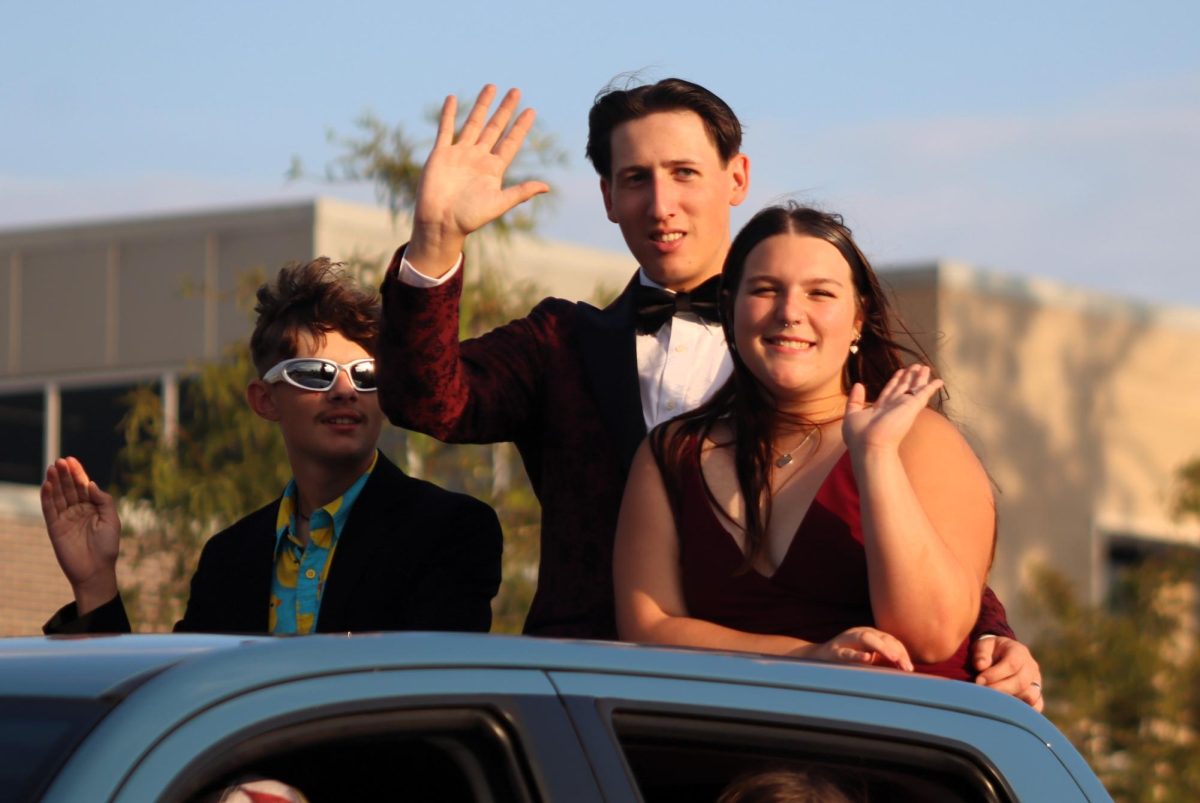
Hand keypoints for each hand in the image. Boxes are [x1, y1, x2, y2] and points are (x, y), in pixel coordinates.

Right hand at [40, 457, 120, 613]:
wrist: (96, 570)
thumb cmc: (107, 546)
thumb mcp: (112, 520)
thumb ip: (104, 501)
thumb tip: (91, 484)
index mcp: (93, 507)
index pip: (83, 486)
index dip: (77, 473)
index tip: (71, 459)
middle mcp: (78, 510)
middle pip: (69, 488)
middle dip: (64, 474)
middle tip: (59, 461)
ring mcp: (65, 518)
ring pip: (58, 496)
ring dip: (54, 482)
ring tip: (52, 468)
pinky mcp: (55, 528)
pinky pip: (49, 510)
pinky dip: (47, 497)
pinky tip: (46, 485)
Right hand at [408, 84, 549, 274]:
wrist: (440, 223)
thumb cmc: (469, 218)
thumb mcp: (499, 204)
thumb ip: (521, 192)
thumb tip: (547, 187)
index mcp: (493, 169)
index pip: (510, 142)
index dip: (521, 126)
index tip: (531, 110)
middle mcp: (478, 158)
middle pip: (495, 128)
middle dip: (505, 109)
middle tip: (516, 91)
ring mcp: (460, 154)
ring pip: (473, 123)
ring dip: (481, 105)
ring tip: (491, 87)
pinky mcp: (441, 154)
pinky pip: (445, 129)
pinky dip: (448, 114)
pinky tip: (453, 99)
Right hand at [799, 626, 914, 671]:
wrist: (816, 658)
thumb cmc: (846, 660)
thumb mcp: (867, 656)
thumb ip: (883, 659)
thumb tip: (906, 669)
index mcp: (869, 634)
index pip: (890, 640)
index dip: (902, 652)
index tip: (909, 668)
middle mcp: (858, 633)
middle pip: (882, 637)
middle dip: (896, 651)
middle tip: (906, 668)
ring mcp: (846, 641)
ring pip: (866, 639)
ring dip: (882, 648)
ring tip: (894, 658)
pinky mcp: (834, 651)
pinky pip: (847, 652)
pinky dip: (857, 654)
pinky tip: (867, 658)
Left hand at [843, 364, 942, 454]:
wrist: (870, 446)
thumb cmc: (859, 435)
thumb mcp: (852, 414)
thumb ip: (855, 400)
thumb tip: (858, 385)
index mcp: (880, 408)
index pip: (890, 391)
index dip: (895, 380)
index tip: (900, 371)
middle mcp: (893, 406)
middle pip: (903, 388)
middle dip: (909, 377)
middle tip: (915, 365)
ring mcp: (904, 406)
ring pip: (914, 388)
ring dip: (919, 378)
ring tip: (924, 367)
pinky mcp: (912, 407)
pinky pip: (924, 394)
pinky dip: (931, 387)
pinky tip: (939, 381)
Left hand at [974, 635, 1043, 711]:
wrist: (1001, 656)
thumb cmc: (990, 652)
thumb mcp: (983, 645)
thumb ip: (981, 654)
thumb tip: (980, 666)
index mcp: (1019, 652)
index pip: (1012, 664)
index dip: (995, 674)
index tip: (978, 681)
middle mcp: (1031, 668)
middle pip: (1021, 682)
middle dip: (999, 689)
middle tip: (981, 693)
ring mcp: (1036, 683)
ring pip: (1030, 696)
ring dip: (1010, 701)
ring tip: (992, 702)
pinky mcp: (1037, 697)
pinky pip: (1036, 707)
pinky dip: (1022, 711)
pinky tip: (1004, 711)